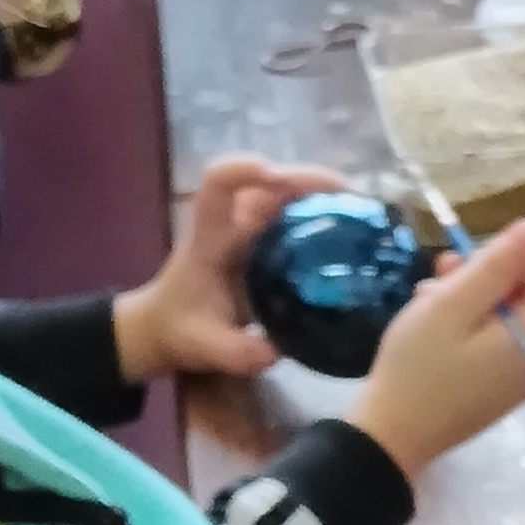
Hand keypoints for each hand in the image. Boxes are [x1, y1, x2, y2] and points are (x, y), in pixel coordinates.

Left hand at [109, 154, 349, 387]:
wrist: (164, 329)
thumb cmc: (179, 329)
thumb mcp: (203, 346)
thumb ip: (234, 352)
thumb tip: (275, 353)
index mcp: (208, 239)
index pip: (217, 185)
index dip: (243, 171)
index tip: (275, 176)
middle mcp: (231, 225)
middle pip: (264, 183)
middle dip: (305, 179)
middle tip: (349, 194)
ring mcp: (248, 232)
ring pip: (284, 196)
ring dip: (320, 194)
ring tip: (360, 208)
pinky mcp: (264, 246)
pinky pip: (294, 220)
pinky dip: (322, 217)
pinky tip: (352, 229)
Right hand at [353, 224, 524, 478]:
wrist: (394, 437)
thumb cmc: (419, 367)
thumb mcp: (452, 305)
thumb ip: (497, 265)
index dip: (524, 259)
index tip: (479, 267)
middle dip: (491, 275)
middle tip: (440, 274)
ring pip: (514, 312)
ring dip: (473, 295)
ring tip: (428, 299)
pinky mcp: (505, 385)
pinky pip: (501, 338)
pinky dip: (472, 322)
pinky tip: (435, 324)